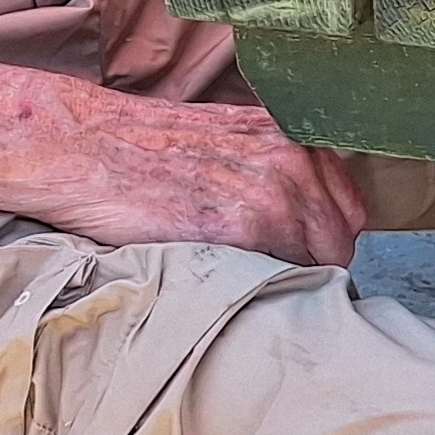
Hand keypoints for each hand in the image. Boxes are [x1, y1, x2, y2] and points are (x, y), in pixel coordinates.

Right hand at [0, 54, 367, 268]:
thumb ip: (273, 171)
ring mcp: (269, 194)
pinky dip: (263, 294)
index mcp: (292, 139)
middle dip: (315, 269)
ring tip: (251, 295)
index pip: (350, 212)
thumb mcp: (228, 142)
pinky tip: (230, 292)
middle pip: (340, 244)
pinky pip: (278, 278)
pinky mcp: (236, 228)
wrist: (83, 145)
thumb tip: (307, 222)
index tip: (302, 261)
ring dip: (292, 286)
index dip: (328, 243)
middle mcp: (292, 162)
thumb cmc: (144, 149)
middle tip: (276, 289)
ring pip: (316, 266)